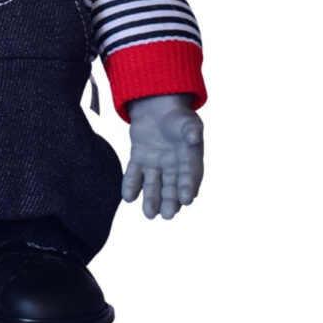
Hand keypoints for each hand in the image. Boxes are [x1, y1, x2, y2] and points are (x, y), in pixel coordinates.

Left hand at [121, 93, 203, 219]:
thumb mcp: (188, 122)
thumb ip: (191, 131)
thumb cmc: (178, 117)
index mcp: (189, 159)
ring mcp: (155, 165)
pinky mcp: (139, 160)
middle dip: (169, 201)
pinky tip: (128, 197)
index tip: (186, 200)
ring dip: (151, 199)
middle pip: (172, 187)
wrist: (157, 107)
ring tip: (148, 213)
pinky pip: (134, 174)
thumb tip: (194, 138)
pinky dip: (131, 185)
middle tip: (166, 215)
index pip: (190, 176)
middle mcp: (173, 167)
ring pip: (153, 185)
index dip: (188, 187)